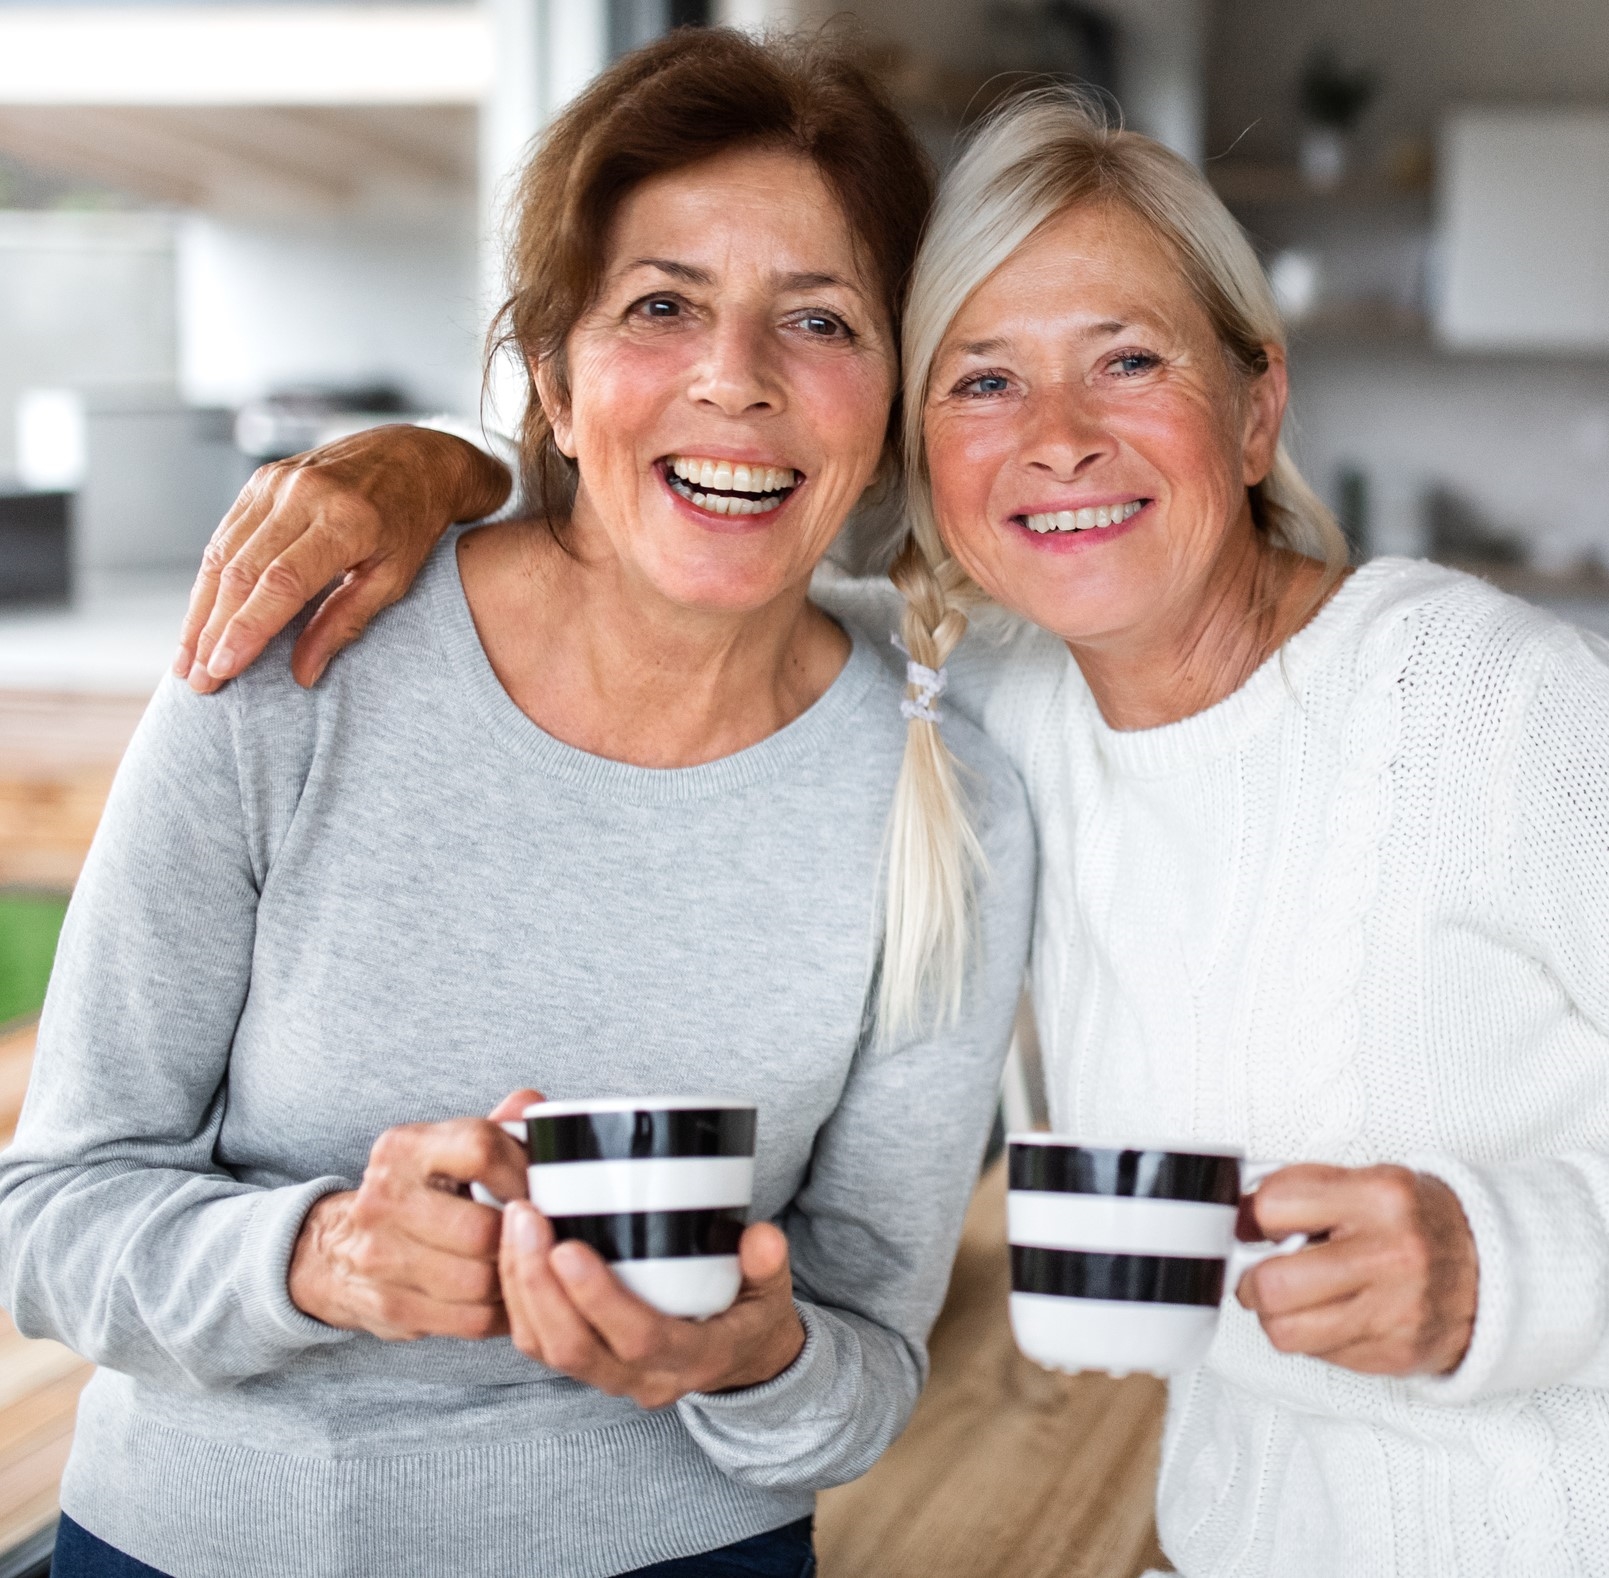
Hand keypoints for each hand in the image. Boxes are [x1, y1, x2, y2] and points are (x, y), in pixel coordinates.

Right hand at [176, 425, 511, 692]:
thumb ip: (346, 623)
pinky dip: (209, 580)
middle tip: (199, 680)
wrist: (415, 457)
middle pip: (242, 572)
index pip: (281, 583)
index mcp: (345, 521)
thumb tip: (302, 674)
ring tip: (188, 660)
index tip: (223, 669)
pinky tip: (201, 617)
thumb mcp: (395, 578)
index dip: (247, 629)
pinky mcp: (261, 480)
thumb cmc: (411, 524)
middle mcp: (304, 495)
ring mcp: (277, 483)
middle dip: (214, 631)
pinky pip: (225, 536)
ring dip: (201, 611)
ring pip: (222, 554)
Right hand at [288, 1089, 538, 1339]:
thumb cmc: (417, 1192)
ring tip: (526, 1264)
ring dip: (515, 1278)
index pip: (481, 1150)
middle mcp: (383, 1199)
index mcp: (403, 1147)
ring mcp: (379, 1257)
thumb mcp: (447, 1148)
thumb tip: (533, 1106)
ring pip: (481, 1281)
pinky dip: (501, 1312)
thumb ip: (496, 1126)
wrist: (335, 1247)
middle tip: (541, 1235)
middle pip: (483, 1230)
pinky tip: (506, 1296)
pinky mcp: (389, 1306)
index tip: (542, 1188)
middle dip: (523, 1236)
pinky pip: (471, 1320)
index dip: (524, 1173)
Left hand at [500, 1203, 805, 1408]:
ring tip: (513, 1222)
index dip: (598, 1298)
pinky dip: (515, 1298)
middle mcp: (644, 1379)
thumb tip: (761, 1237)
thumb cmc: (752, 1315)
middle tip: (525, 1216)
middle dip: (538, 1283)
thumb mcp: (773, 1291)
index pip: (638, 1339)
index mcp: (693, 1359)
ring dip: (519, 1287)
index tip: (568, 1246)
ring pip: (547, 1348)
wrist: (741, 1361)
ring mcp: (610, 1377)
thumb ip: (769, 1264)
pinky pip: (538, 1343)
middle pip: (574, 1347)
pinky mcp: (586, 1364)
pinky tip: (510, 1247)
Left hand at [1236, 1163, 1477, 1376]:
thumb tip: (1238, 1220)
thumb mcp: (1364, 1181)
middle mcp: (1392, 1256)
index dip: (1254, 1218)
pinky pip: (1319, 1355)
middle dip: (1253, 1281)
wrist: (1497, 1267)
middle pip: (1272, 1285)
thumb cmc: (1417, 1221)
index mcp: (1380, 1197)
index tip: (1260, 1226)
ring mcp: (1397, 1312)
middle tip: (1263, 1274)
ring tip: (1298, 1297)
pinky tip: (1338, 1313)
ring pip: (1287, 1332)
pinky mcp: (1398, 1354)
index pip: (1273, 1207)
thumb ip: (1299, 1190)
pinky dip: (1315, 1336)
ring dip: (1278, 1316)